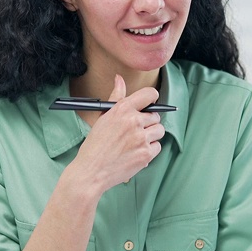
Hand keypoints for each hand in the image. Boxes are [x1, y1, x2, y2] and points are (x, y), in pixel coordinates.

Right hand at [72, 75, 164, 191]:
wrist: (91, 171)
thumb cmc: (95, 145)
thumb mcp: (103, 117)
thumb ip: (116, 98)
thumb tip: (119, 79)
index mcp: (122, 109)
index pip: (149, 95)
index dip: (152, 98)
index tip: (150, 103)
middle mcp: (134, 121)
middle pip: (155, 116)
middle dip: (148, 122)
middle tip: (135, 130)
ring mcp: (141, 138)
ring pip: (159, 131)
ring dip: (151, 136)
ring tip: (135, 142)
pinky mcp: (146, 154)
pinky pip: (157, 146)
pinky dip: (149, 150)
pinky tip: (135, 152)